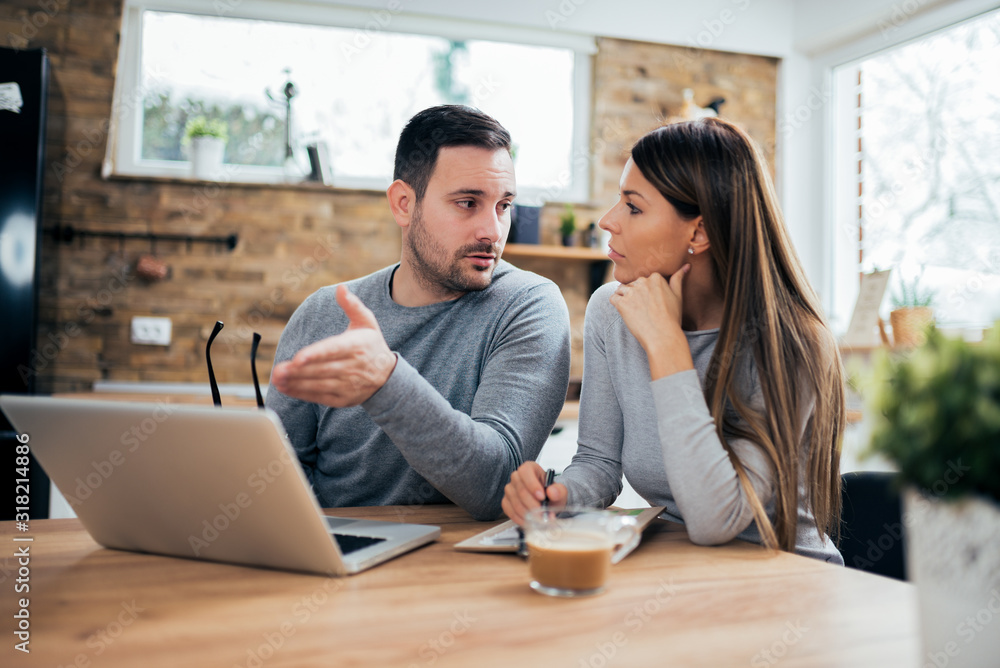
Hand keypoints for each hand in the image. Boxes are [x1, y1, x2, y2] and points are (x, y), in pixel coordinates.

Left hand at [271, 285, 397, 406]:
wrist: (387, 376)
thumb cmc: (371, 344)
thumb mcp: (367, 322)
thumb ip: (352, 305)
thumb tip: (341, 288)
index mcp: (357, 346)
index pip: (333, 350)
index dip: (315, 354)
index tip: (298, 358)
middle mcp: (353, 367)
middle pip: (322, 369)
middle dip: (298, 371)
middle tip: (278, 370)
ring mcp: (349, 385)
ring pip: (319, 385)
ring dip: (296, 383)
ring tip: (277, 379)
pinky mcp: (343, 398)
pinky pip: (320, 397)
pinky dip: (302, 394)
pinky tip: (287, 388)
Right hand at [501, 461, 567, 525]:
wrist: (548, 503)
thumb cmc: (552, 494)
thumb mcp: (560, 491)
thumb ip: (559, 490)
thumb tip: (552, 492)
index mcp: (529, 468)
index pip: (525, 472)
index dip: (532, 485)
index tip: (542, 497)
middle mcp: (517, 477)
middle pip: (520, 489)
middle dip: (532, 504)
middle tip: (543, 513)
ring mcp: (510, 490)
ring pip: (515, 502)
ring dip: (528, 513)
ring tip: (540, 519)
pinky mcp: (506, 502)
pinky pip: (510, 511)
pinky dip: (520, 518)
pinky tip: (530, 521)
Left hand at [609, 268, 693, 379]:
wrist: (663, 336)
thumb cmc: (672, 318)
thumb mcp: (678, 296)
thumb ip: (678, 279)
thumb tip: (686, 265)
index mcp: (656, 277)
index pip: (645, 280)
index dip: (646, 292)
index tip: (651, 303)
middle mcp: (642, 281)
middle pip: (633, 284)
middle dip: (635, 294)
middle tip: (643, 310)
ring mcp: (631, 292)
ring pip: (621, 289)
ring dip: (625, 298)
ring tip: (634, 311)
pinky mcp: (622, 303)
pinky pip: (613, 298)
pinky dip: (616, 304)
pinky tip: (625, 312)